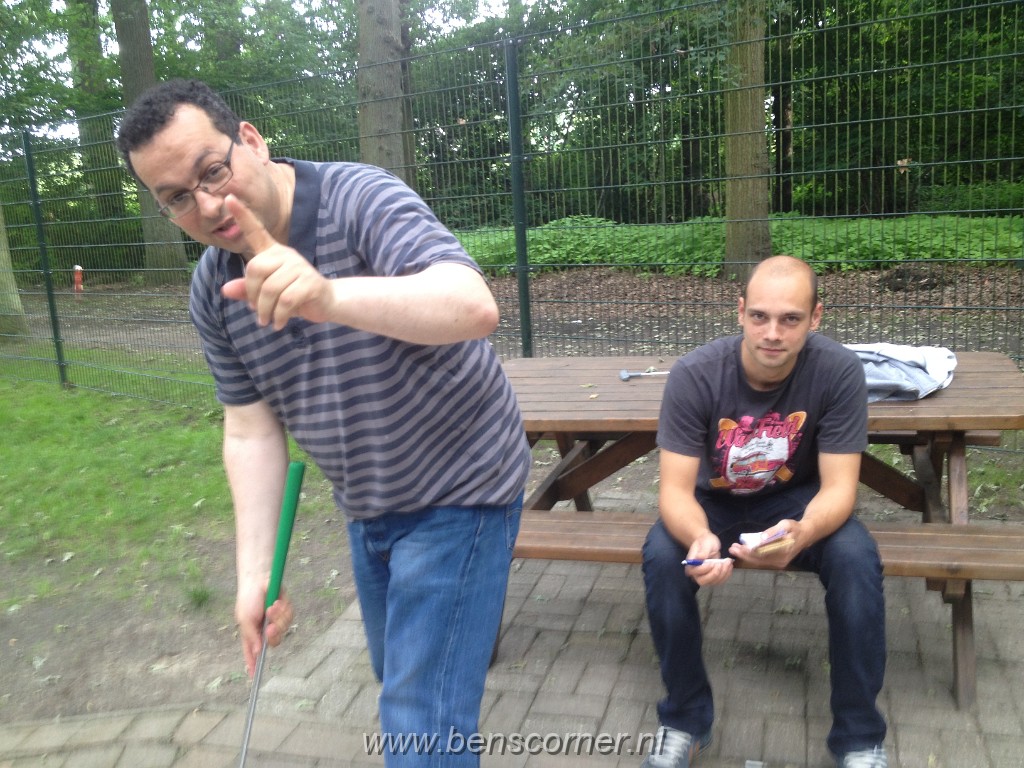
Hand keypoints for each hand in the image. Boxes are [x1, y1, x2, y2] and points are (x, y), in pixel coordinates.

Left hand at [221, 195, 336, 329]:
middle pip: (255, 269)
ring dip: (265, 310)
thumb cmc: (294, 296)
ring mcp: (299, 268)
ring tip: (267, 321)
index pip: (256, 231)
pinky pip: (285, 301)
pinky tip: (279, 323)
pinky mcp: (310, 283)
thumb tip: (225, 290)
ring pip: (270, 289)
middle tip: (257, 311)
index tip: (229, 197)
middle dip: (252, 294)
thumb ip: (247, 291)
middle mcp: (286, 256)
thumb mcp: (268, 295)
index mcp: (273, 254)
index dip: (242, 216)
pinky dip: (278, 316)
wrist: (327, 303)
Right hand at [236, 585, 294, 677]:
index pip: (253, 652)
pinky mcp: (286, 609)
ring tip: (271, 606)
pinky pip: (290, 616)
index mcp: (252, 632)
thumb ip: (251, 635)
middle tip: (270, 627)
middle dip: (274, 634)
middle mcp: (265, 628)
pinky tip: (277, 601)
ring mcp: (277, 619)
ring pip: (284, 628)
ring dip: (278, 617)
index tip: (254, 676)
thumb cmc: (248, 599)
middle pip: (275, 641)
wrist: (259, 578)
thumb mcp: (245, 619)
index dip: (253, 664)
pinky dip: (284, 609)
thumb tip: (257, 651)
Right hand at [684, 532, 732, 584]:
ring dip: (723, 573)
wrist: (709, 544)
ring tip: (727, 562)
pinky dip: (726, 574)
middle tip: (721, 563)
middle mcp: (696, 574)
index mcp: (691, 565)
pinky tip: (729, 566)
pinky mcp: (713, 579)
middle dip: (714, 574)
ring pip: (713, 582)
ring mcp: (705, 577)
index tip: (712, 562)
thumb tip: (699, 558)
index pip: (695, 572)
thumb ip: (703, 551)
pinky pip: (720, 581)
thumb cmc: (705, 542)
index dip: (704, 569)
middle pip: (703, 581)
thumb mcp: (705, 543)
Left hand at [729, 521, 797, 568]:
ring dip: (746, 556)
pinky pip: (762, 561)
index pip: (762, 553)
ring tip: (734, 549)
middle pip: (758, 559)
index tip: (738, 547)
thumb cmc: (794, 528)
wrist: (805, 535)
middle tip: (732, 548)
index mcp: (783, 551)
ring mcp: (779, 563)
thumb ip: (773, 531)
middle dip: (744, 554)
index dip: (749, 551)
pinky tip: (743, 551)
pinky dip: (751, 557)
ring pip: (759, 561)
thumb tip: (761, 538)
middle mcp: (781, 560)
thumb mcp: (785, 525)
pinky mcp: (777, 563)